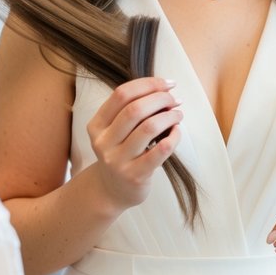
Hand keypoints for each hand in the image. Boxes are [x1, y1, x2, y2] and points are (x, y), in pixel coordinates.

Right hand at [87, 77, 182, 212]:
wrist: (112, 191)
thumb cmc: (121, 153)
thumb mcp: (115, 131)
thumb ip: (131, 110)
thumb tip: (165, 90)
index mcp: (97, 125)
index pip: (122, 94)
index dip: (148, 84)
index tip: (167, 84)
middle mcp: (104, 142)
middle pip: (135, 109)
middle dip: (161, 99)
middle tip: (174, 100)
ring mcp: (118, 160)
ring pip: (149, 127)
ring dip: (170, 116)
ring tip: (178, 114)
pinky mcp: (135, 175)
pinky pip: (160, 150)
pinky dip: (174, 136)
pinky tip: (177, 132)